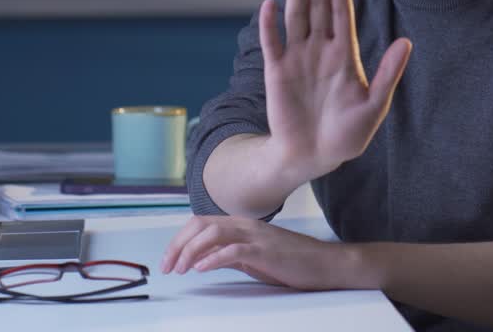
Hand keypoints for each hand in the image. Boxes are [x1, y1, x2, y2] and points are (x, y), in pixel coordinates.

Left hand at [161, 215, 362, 290]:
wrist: (324, 263)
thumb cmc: (290, 261)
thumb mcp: (253, 257)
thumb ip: (229, 254)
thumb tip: (203, 260)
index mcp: (241, 225)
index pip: (201, 223)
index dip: (180, 240)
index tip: (169, 259)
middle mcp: (245, 225)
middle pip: (201, 225)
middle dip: (179, 245)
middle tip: (168, 266)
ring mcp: (255, 236)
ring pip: (213, 234)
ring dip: (191, 251)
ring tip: (182, 269)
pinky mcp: (265, 251)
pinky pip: (233, 250)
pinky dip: (214, 258)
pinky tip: (202, 269)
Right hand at [261, 0, 411, 180]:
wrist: (313, 156)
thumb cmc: (346, 134)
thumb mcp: (374, 106)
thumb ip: (387, 74)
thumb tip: (407, 42)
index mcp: (344, 54)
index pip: (341, 13)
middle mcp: (319, 50)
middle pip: (318, 7)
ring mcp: (297, 58)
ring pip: (296, 17)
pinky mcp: (277, 72)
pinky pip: (273, 43)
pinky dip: (270, 25)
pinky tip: (269, 5)